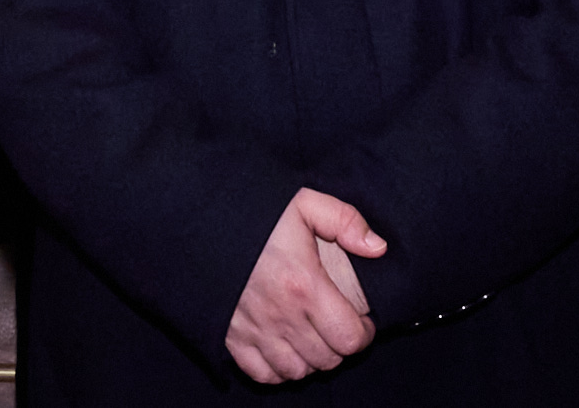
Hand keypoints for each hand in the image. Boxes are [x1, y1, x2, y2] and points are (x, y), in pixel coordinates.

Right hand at [223, 188, 386, 384]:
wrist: (200, 223)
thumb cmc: (254, 213)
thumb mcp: (303, 202)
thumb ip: (344, 220)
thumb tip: (378, 248)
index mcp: (304, 285)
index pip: (349, 338)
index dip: (363, 334)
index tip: (362, 322)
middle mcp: (281, 316)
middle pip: (327, 359)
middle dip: (340, 346)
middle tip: (338, 326)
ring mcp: (254, 331)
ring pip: (297, 371)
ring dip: (311, 359)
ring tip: (313, 337)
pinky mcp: (231, 338)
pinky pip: (263, 375)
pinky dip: (278, 370)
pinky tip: (284, 349)